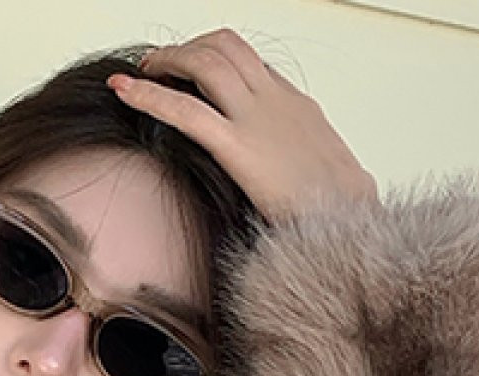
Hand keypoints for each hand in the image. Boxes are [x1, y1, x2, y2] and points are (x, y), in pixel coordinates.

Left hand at [106, 30, 380, 224]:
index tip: (194, 71)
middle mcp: (275, 102)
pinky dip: (147, 95)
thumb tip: (322, 191)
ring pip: (204, 62)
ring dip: (166, 61)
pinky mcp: (238, 147)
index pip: (252, 64)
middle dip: (188, 50)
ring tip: (140, 74)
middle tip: (159, 65)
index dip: (217, 60)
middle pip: (226, 48)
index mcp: (297, 108)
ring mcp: (257, 119)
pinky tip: (123, 91)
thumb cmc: (347, 214)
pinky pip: (184, 109)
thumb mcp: (338, 181)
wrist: (355, 226)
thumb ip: (317, 174)